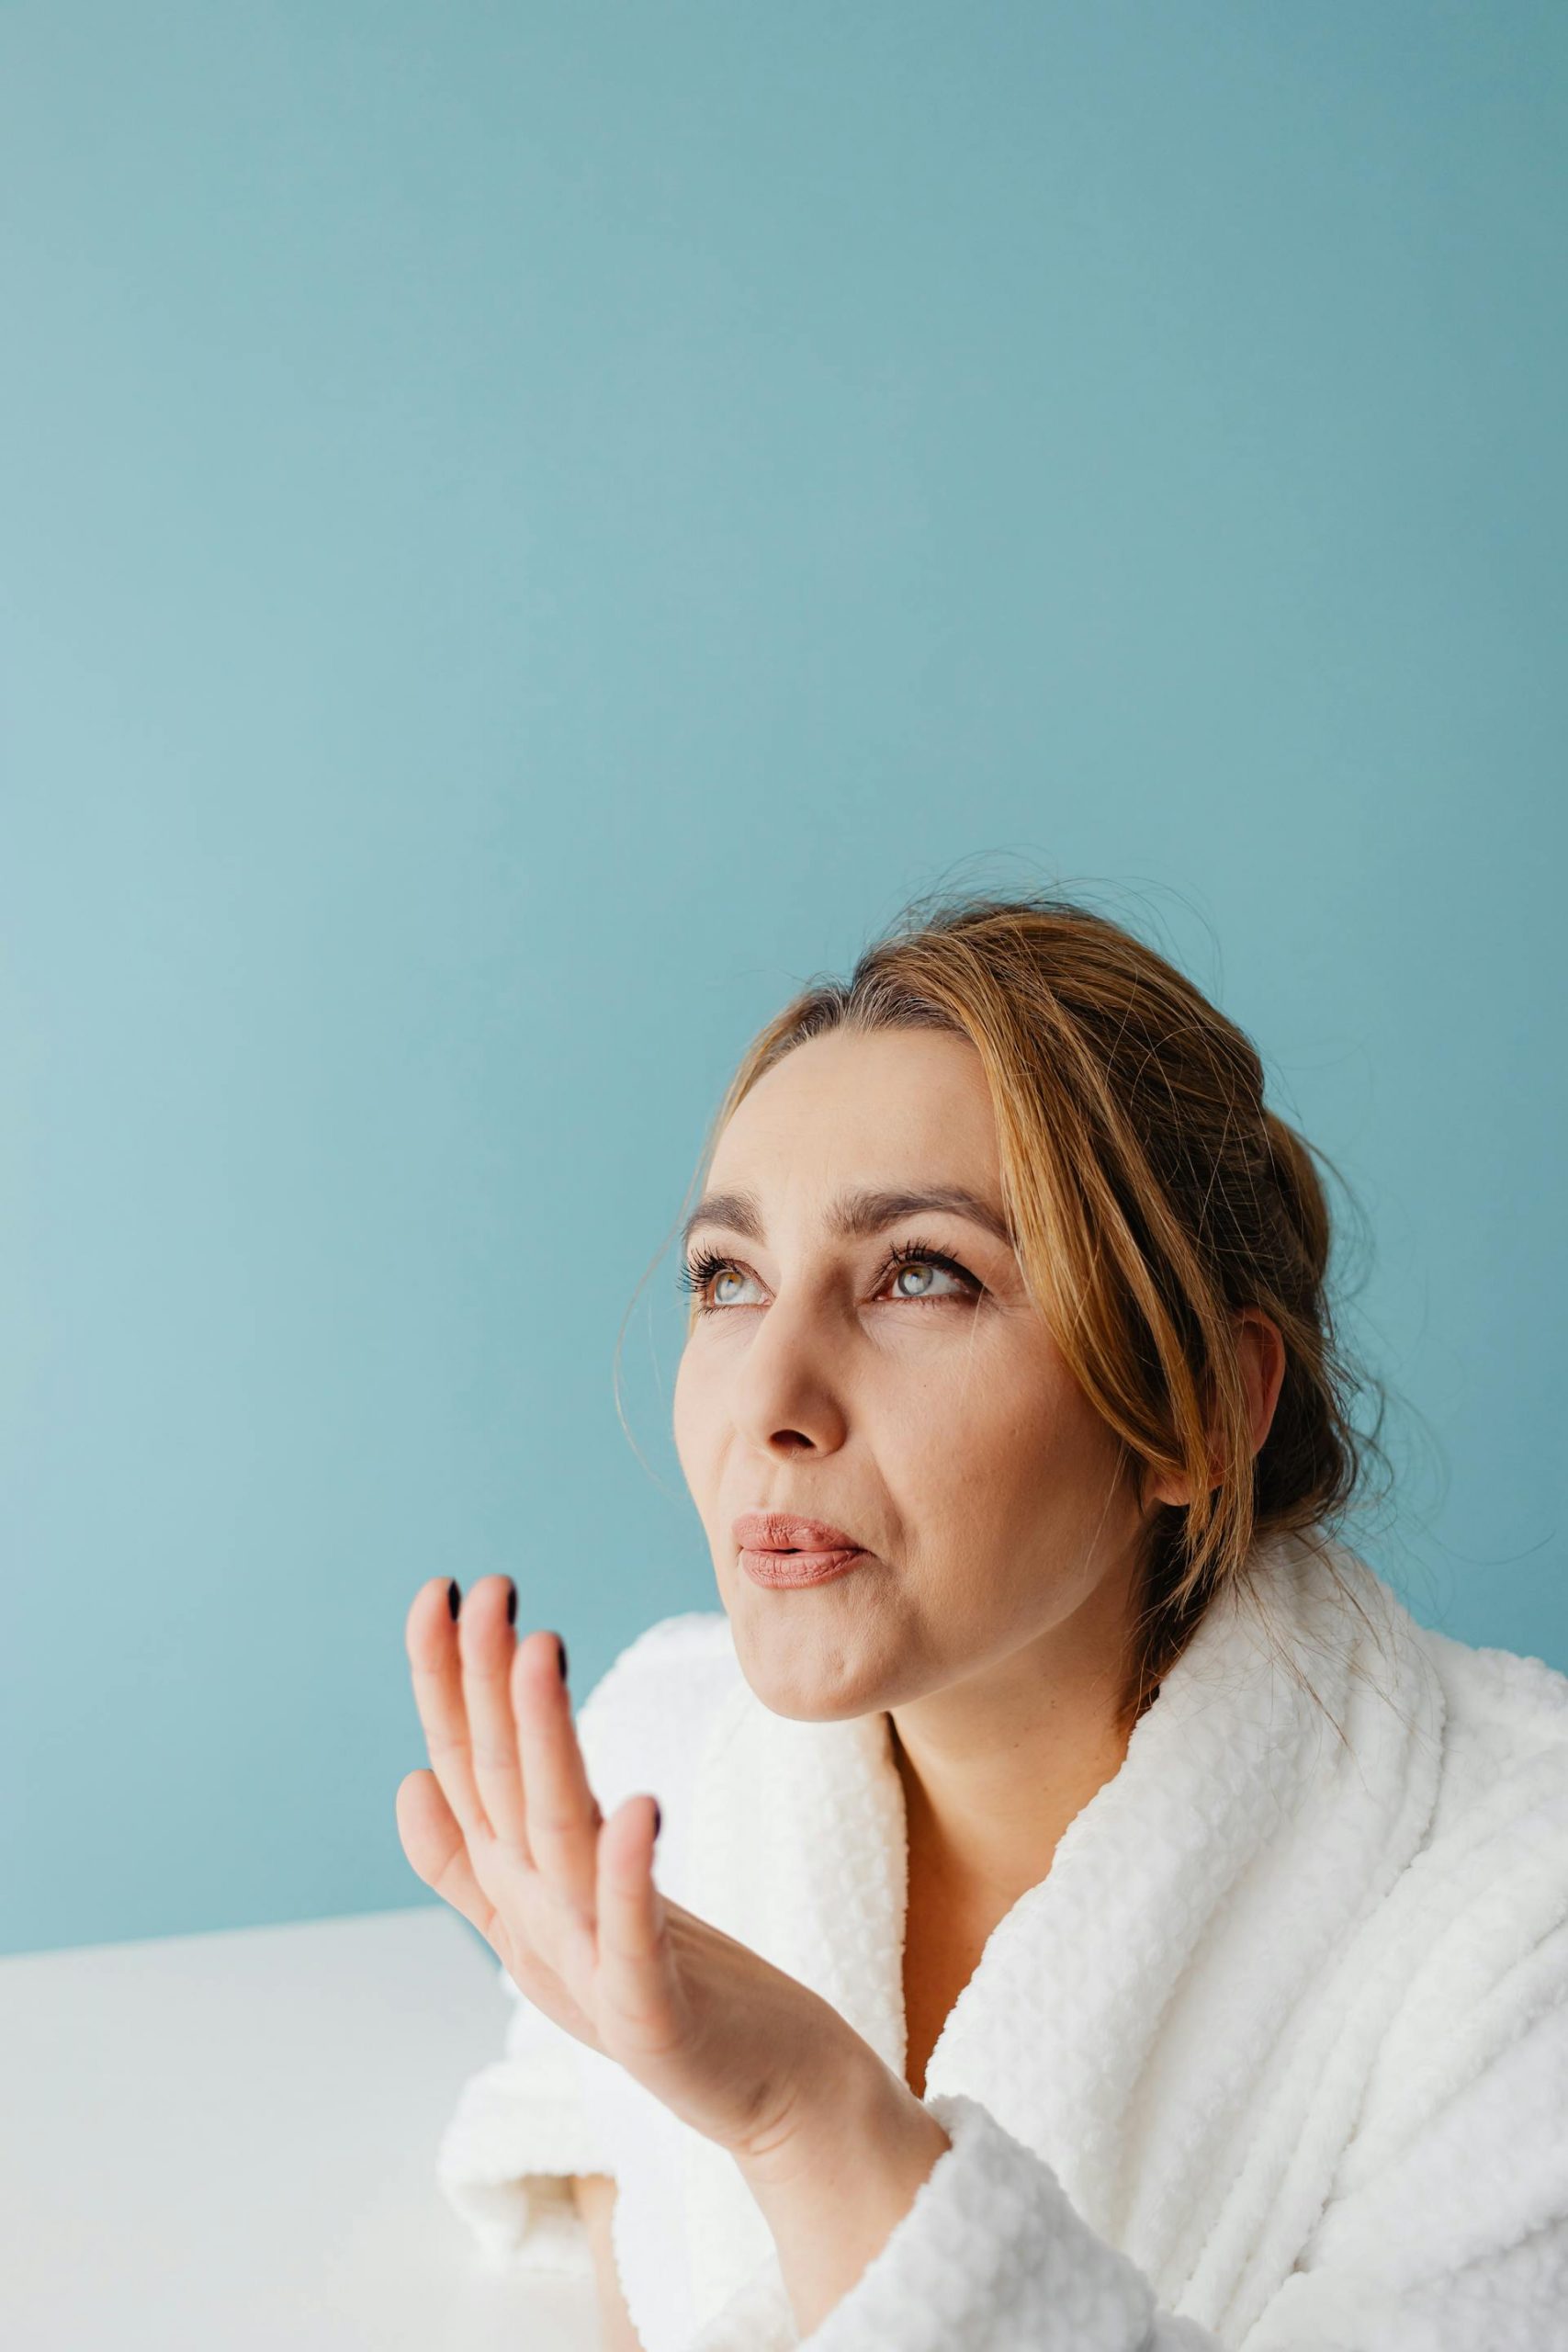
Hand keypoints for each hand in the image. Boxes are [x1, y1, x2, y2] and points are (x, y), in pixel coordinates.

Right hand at [396, 1574, 876, 2168]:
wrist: (769, 2091)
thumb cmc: (661, 1992)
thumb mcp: (550, 1922)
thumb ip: (473, 1863)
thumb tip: (410, 1778)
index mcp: (517, 1887)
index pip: (465, 1768)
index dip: (446, 1684)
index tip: (441, 1590)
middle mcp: (539, 1916)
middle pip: (500, 1785)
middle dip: (483, 1685)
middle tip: (483, 1588)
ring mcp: (588, 1963)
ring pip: (556, 1837)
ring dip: (543, 1744)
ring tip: (539, 1652)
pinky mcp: (649, 2012)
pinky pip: (632, 1934)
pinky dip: (628, 1874)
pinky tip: (638, 1808)